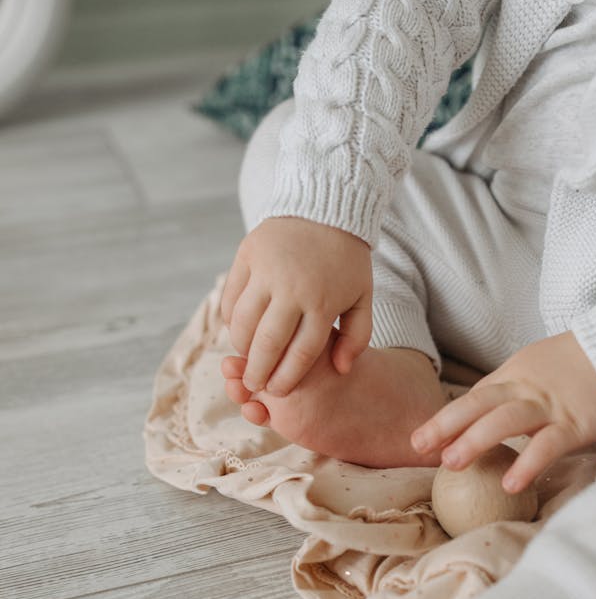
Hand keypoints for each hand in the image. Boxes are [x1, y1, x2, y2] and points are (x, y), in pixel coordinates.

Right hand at [220, 217, 372, 395]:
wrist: (326, 207)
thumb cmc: (346, 260)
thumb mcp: (363, 297)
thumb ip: (357, 336)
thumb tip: (341, 369)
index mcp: (322, 303)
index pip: (300, 354)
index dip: (287, 378)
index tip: (278, 392)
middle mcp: (292, 289)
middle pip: (268, 343)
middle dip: (258, 371)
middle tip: (253, 385)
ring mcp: (266, 271)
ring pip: (243, 322)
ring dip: (241, 347)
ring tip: (246, 358)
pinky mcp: (247, 255)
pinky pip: (231, 298)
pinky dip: (230, 319)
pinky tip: (238, 330)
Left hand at [411, 330, 595, 491]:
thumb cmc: (582, 364)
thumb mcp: (539, 370)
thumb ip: (513, 391)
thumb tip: (486, 419)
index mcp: (514, 376)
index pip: (473, 398)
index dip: (445, 419)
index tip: (420, 440)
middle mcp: (525, 388)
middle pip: (478, 404)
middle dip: (445, 426)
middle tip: (419, 448)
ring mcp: (549, 406)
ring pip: (504, 421)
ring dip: (475, 441)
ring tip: (450, 464)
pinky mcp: (575, 423)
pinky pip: (547, 445)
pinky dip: (528, 463)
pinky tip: (510, 483)